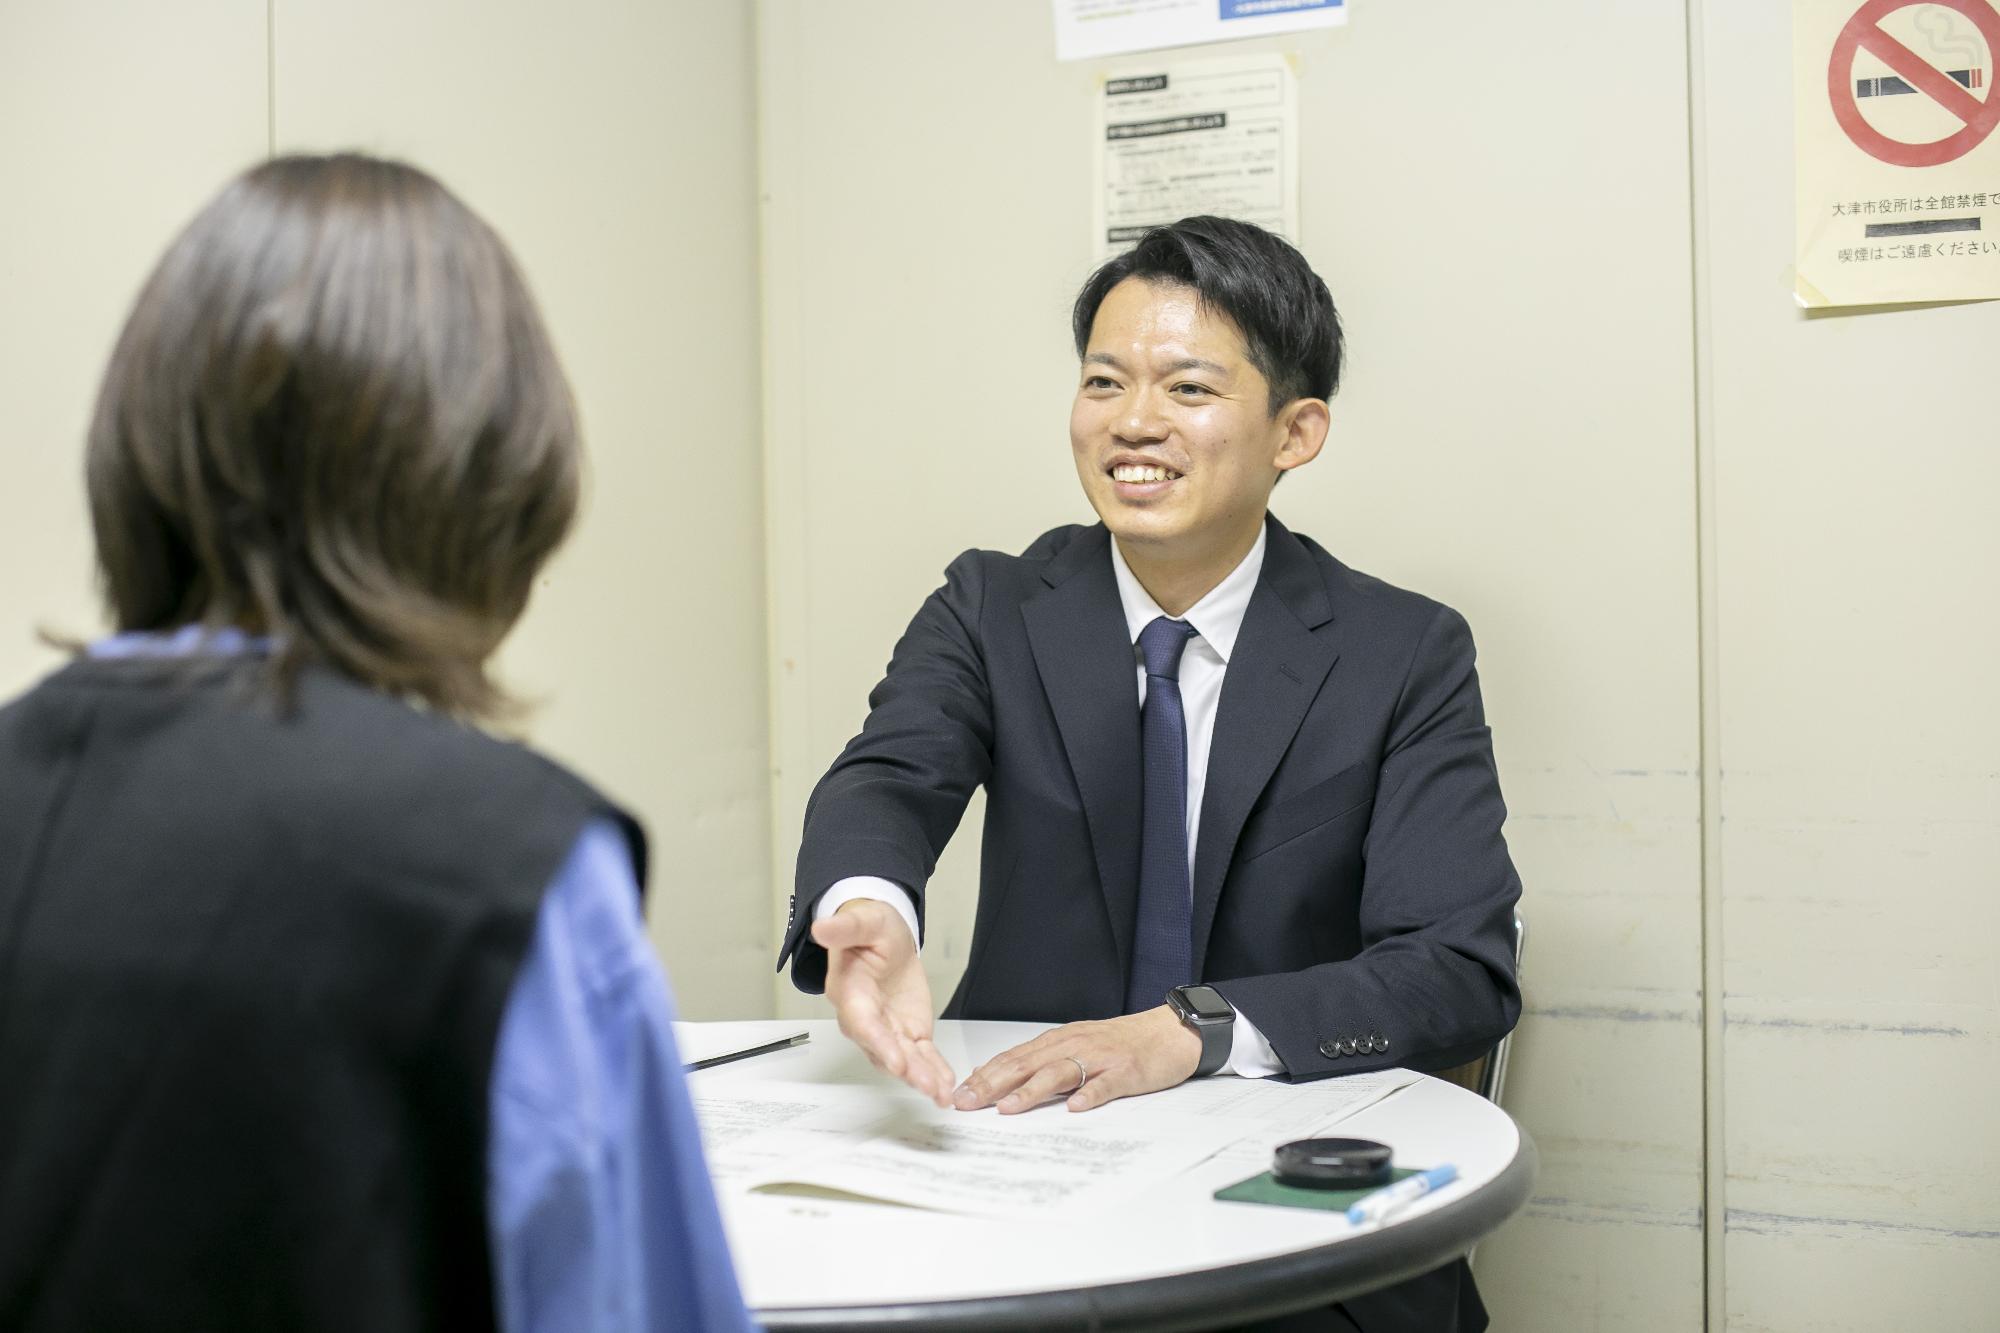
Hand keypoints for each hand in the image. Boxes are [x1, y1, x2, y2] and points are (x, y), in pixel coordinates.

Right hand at [811, 899, 954, 1106]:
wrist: (883, 937)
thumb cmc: (869, 929)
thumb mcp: (863, 920)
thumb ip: (846, 927)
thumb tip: (822, 927)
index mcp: (850, 991)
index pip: (862, 1022)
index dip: (878, 1042)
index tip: (896, 1060)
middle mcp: (864, 1018)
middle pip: (882, 1049)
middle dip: (905, 1068)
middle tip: (926, 1084)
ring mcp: (887, 1029)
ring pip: (903, 1059)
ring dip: (922, 1077)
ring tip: (942, 1093)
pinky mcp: (907, 1032)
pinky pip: (921, 1056)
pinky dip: (935, 1071)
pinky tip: (947, 1086)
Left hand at [951, 1006, 1201, 1113]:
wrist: (1168, 1032)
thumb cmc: (1120, 1043)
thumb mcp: (1076, 1047)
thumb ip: (1043, 1061)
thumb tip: (999, 1078)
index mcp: (1059, 1041)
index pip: (1014, 1058)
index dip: (985, 1076)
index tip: (959, 1094)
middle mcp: (1074, 1045)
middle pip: (1027, 1064)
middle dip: (993, 1084)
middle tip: (968, 1102)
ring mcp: (1100, 1058)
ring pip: (1060, 1072)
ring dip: (1031, 1090)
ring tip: (1009, 1108)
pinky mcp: (1126, 1071)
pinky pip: (1106, 1084)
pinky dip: (1090, 1094)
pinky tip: (1076, 1107)